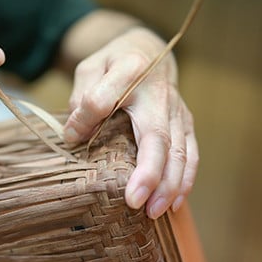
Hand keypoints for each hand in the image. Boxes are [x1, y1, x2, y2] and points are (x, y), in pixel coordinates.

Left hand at [63, 27, 197, 218]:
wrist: (149, 50)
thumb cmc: (114, 62)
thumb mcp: (90, 67)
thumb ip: (82, 96)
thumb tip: (74, 135)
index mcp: (128, 69)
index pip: (101, 99)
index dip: (86, 118)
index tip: (71, 137)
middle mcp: (158, 92)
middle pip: (156, 136)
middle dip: (149, 173)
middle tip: (135, 202)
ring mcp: (177, 109)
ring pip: (179, 151)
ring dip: (169, 184)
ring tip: (153, 211)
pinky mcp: (186, 122)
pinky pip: (190, 154)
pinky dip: (185, 180)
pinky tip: (174, 204)